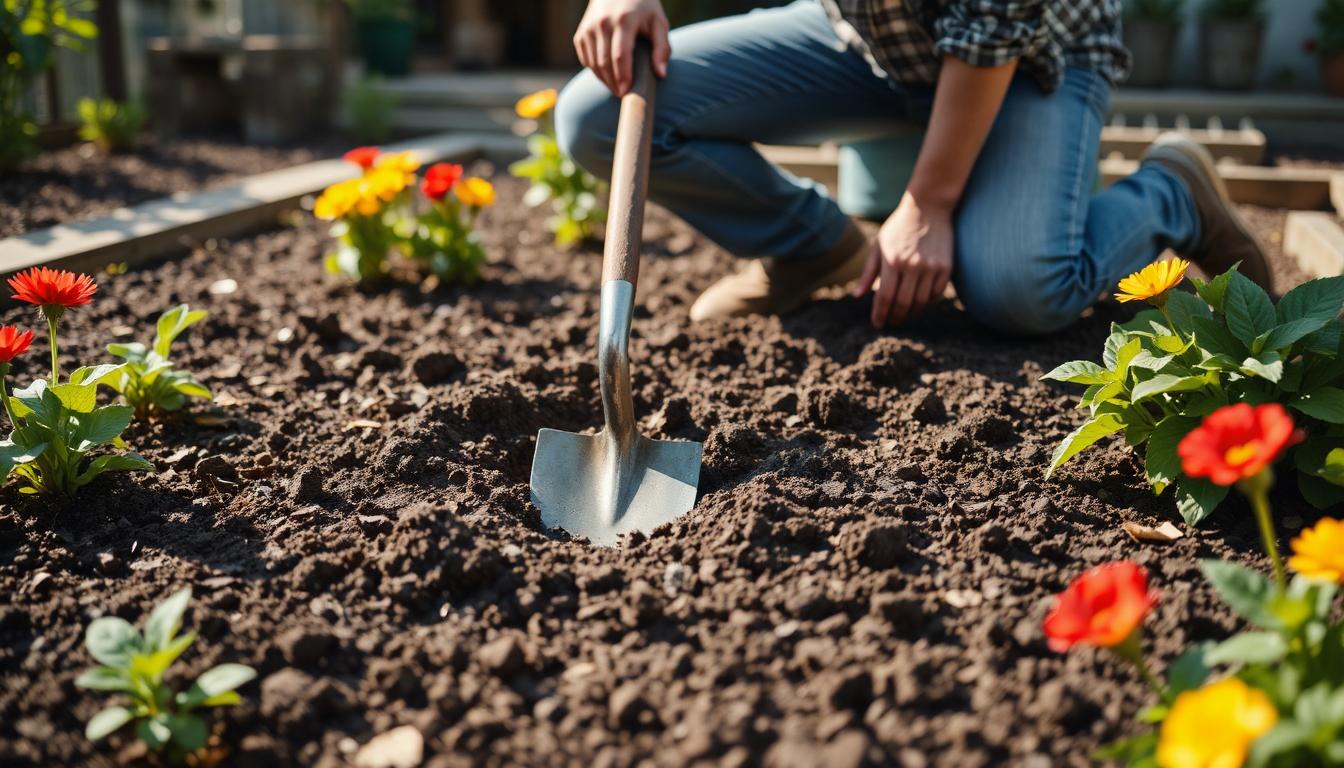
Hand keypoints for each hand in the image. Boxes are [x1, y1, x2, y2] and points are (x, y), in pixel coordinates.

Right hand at [574, 0, 670, 96]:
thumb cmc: (643, 8)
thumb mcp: (658, 22)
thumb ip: (662, 48)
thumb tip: (661, 74)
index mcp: (624, 20)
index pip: (620, 55)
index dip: (623, 76)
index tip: (627, 92)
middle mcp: (602, 24)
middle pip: (605, 63)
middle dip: (613, 83)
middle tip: (623, 94)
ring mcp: (588, 29)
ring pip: (593, 64)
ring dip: (604, 80)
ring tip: (617, 88)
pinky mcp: (580, 35)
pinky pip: (586, 60)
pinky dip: (596, 71)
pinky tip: (607, 75)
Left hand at [853, 192, 953, 327]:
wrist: (928, 206)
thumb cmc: (898, 226)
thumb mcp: (879, 245)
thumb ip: (868, 272)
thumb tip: (858, 296)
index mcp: (892, 261)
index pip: (884, 297)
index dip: (880, 314)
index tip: (878, 324)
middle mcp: (912, 266)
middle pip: (902, 304)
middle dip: (895, 318)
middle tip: (891, 323)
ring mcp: (930, 267)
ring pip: (920, 302)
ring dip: (911, 313)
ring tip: (904, 314)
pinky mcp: (945, 267)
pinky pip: (936, 294)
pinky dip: (927, 302)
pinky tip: (919, 302)